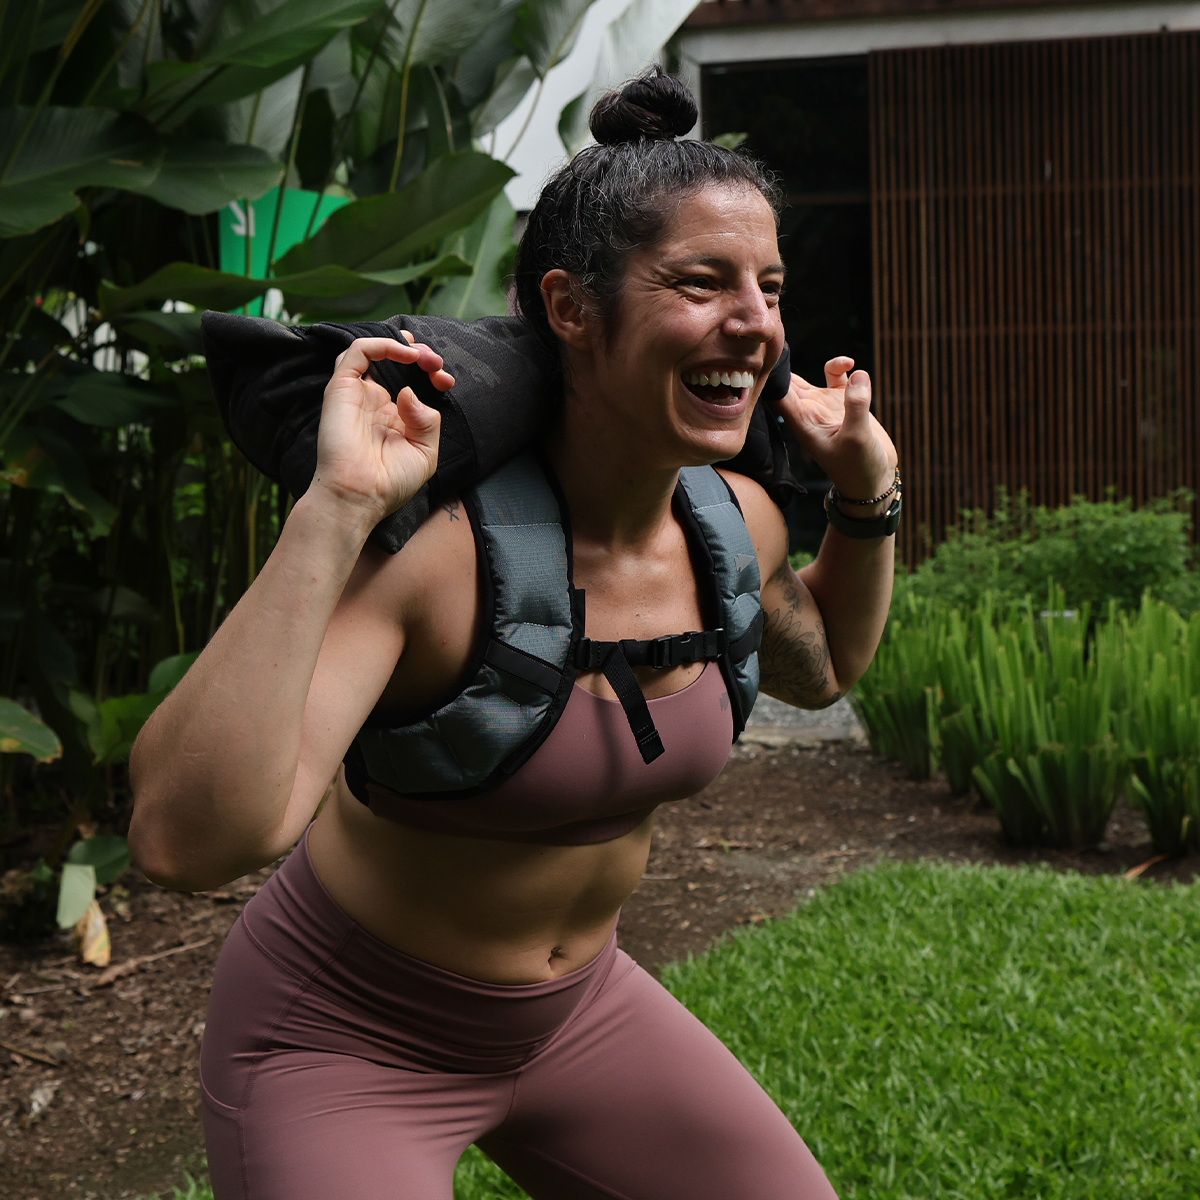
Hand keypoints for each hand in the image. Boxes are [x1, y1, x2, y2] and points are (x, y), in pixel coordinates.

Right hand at [310, 335, 453, 525]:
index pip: (413, 382)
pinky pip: (358, 351)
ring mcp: (358, 394)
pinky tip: (407, 354)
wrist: (361, 496)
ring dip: (401, 344)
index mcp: (394, 417)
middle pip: (395, 361)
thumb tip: (409, 391)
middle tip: (436, 363)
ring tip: (421, 355)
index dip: (432, 374)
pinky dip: (383, 344)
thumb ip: (427, 420)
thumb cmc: (391, 482)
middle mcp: (375, 402)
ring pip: (374, 350)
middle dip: (422, 355)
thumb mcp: (425, 452)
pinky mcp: (341, 388)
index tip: (446, 381)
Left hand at [775, 357, 896, 501]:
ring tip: (840, 360)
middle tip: (790, 336)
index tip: (775, 351)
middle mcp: (808, 411)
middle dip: (786, 361)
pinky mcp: (844, 401)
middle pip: (788, 380)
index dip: (773, 372)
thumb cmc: (858, 467)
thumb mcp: (857, 437)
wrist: (874, 480)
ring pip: (811, 375)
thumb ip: (856, 405)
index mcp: (801, 421)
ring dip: (815, 363)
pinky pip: (837, 376)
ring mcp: (824, 405)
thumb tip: (858, 373)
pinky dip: (841, 367)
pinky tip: (852, 366)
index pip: (777, 392)